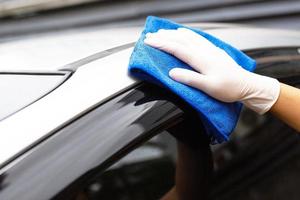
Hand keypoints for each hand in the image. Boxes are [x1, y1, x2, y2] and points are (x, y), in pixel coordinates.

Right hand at [144, 28, 279, 113]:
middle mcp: (204, 51)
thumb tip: (172, 73)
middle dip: (163, 37)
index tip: (149, 41)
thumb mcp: (208, 87)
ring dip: (173, 33)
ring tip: (161, 32)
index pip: (177, 48)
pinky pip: (196, 37)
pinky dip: (185, 33)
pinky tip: (182, 33)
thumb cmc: (228, 88)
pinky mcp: (212, 50)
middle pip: (180, 39)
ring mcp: (209, 49)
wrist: (246, 85)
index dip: (161, 44)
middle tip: (149, 36)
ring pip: (188, 36)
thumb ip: (190, 79)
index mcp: (201, 59)